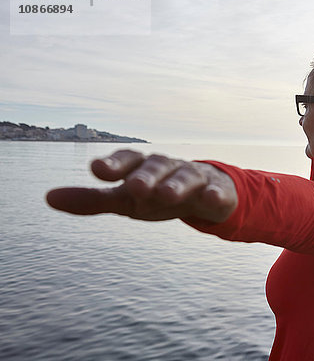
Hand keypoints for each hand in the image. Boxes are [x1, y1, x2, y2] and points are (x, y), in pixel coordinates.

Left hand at [46, 150, 237, 221]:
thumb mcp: (125, 200)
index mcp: (142, 168)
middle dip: (146, 175)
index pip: (127, 160)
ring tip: (167, 195)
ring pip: (185, 177)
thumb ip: (91, 199)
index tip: (97, 170)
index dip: (114, 164)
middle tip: (134, 188)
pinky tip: (210, 199)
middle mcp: (168, 167)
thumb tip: (48, 197)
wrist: (206, 195)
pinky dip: (214, 194)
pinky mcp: (217, 192)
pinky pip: (216, 192)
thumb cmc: (157, 195)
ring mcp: (194, 178)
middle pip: (156, 166)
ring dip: (176, 184)